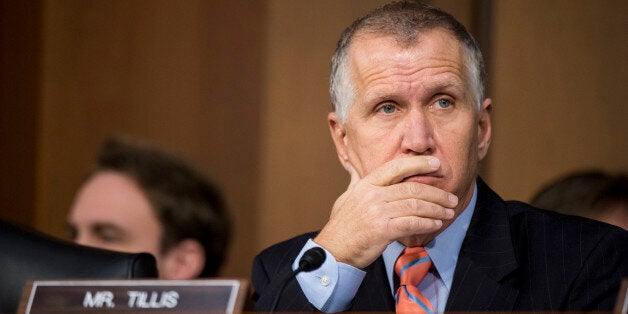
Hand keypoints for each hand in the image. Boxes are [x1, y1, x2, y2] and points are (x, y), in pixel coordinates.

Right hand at [313, 156, 457, 268]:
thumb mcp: (346, 197)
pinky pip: (412, 223)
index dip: (419, 163)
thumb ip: (355, 181)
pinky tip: (436, 224)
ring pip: (416, 206)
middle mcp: (373, 195)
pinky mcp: (383, 230)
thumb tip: (355, 167)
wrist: (334, 250)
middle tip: (450, 198)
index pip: (397, 167)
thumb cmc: (342, 225)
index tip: (436, 164)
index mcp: (367, 184)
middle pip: (412, 188)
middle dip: (436, 193)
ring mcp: (378, 212)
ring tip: (448, 212)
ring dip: (436, 209)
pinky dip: (427, 223)